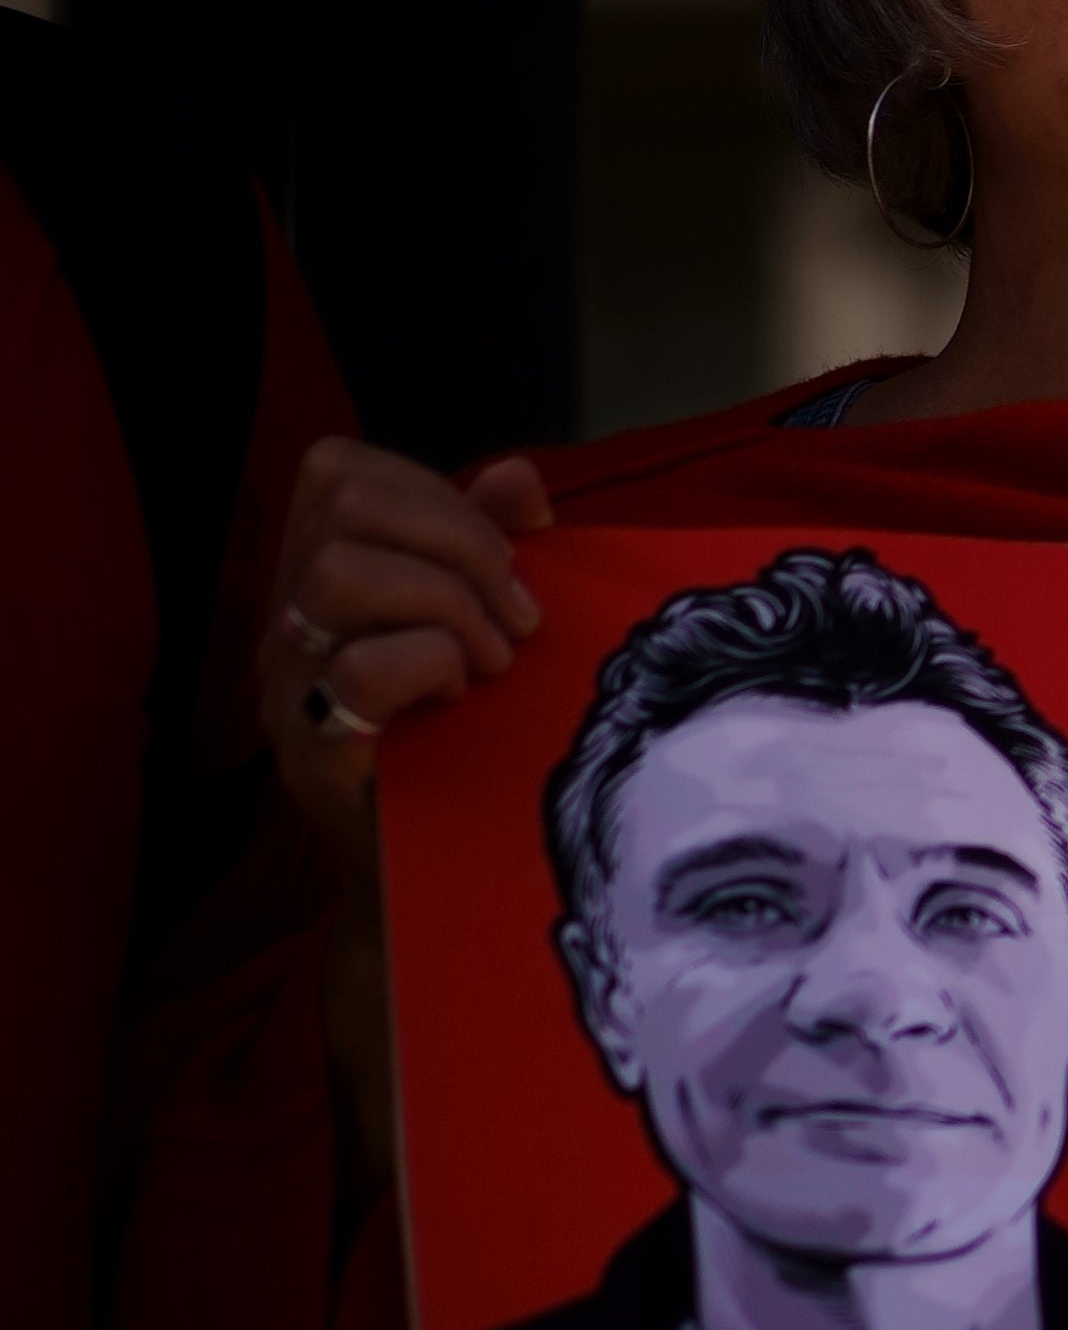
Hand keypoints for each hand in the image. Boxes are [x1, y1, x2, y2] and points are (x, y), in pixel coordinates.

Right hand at [260, 438, 551, 841]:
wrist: (437, 859)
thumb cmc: (460, 731)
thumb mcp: (484, 620)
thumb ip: (493, 542)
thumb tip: (518, 479)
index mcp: (320, 570)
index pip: (340, 470)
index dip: (435, 492)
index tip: (508, 556)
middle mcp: (288, 615)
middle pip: (345, 504)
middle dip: (460, 541)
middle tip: (518, 613)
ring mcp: (289, 681)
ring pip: (339, 572)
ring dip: (449, 601)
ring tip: (495, 656)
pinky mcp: (314, 750)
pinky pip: (359, 671)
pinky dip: (432, 663)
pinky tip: (464, 693)